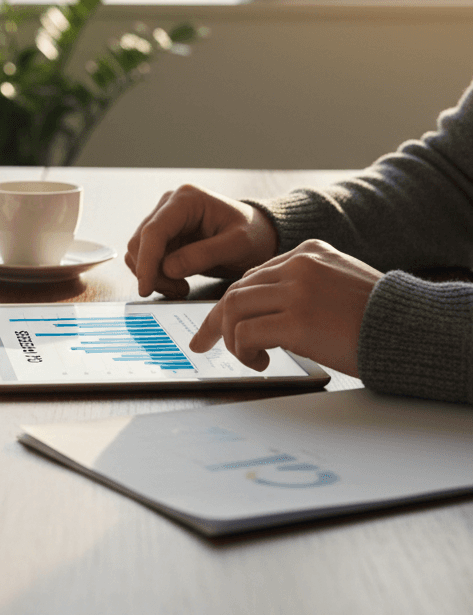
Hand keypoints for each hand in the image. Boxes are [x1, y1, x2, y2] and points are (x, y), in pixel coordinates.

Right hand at [125, 184, 277, 298]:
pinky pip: (146, 258)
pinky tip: (178, 282)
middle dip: (153, 272)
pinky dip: (156, 275)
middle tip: (179, 291)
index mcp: (187, 199)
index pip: (155, 231)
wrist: (259, 235)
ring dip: (154, 275)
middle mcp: (169, 205)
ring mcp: (164, 219)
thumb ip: (204, 255)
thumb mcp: (238, 245)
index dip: (147, 261)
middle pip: (140, 242)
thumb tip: (168, 268)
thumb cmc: (253, 235)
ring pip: (139, 251)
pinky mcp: (164, 235)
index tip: (146, 288)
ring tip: (182, 288)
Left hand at [189, 239, 381, 375]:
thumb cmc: (378, 317)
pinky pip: (248, 333)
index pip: (253, 275)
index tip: (216, 323)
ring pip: (234, 307)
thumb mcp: (338, 284)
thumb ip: (303, 286)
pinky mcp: (298, 321)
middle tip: (204, 344)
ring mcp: (298, 291)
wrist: (411, 330)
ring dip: (232, 338)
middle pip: (237, 290)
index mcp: (308, 252)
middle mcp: (299, 265)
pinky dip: (244, 350)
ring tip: (248, 358)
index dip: (231, 302)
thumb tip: (264, 312)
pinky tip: (260, 362)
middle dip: (216, 320)